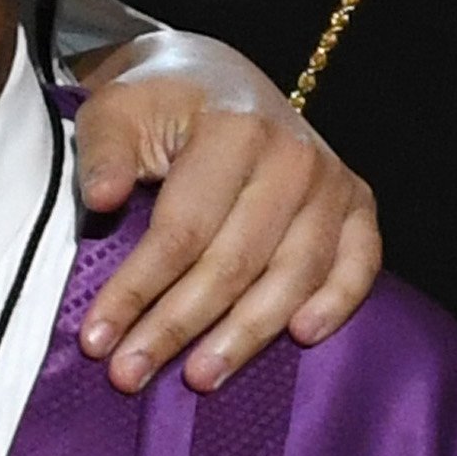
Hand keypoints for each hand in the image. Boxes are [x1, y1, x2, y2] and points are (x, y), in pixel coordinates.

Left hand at [73, 31, 381, 393]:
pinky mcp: (357, 201)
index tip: (95, 341)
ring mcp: (331, 181)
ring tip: (200, 379)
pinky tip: (302, 338)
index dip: (136, 291)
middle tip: (130, 377)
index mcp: (232, 131)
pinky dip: (338, 302)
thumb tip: (102, 199)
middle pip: (233, 263)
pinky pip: (360, 262)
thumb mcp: (115, 111)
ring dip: (245, 336)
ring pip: (293, 275)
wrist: (215, 76)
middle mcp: (292, 156)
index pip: (181, 231)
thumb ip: (104, 153)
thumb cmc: (158, 104)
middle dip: (177, 327)